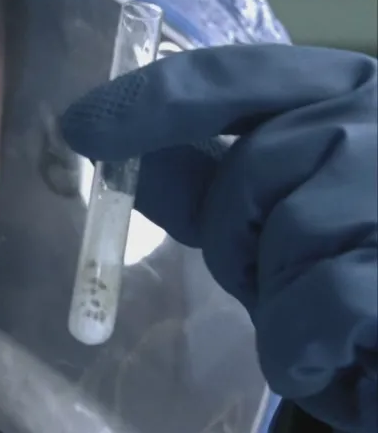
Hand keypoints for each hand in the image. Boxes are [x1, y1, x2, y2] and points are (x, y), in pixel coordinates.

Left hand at [59, 44, 376, 432]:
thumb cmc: (346, 289)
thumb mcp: (264, 228)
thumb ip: (204, 181)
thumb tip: (115, 147)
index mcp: (353, 93)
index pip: (236, 77)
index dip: (153, 99)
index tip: (81, 128)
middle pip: (254, 164)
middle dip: (234, 233)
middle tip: (271, 277)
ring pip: (291, 230)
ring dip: (277, 294)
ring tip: (319, 319)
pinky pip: (326, 297)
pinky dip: (303, 341)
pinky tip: (329, 356)